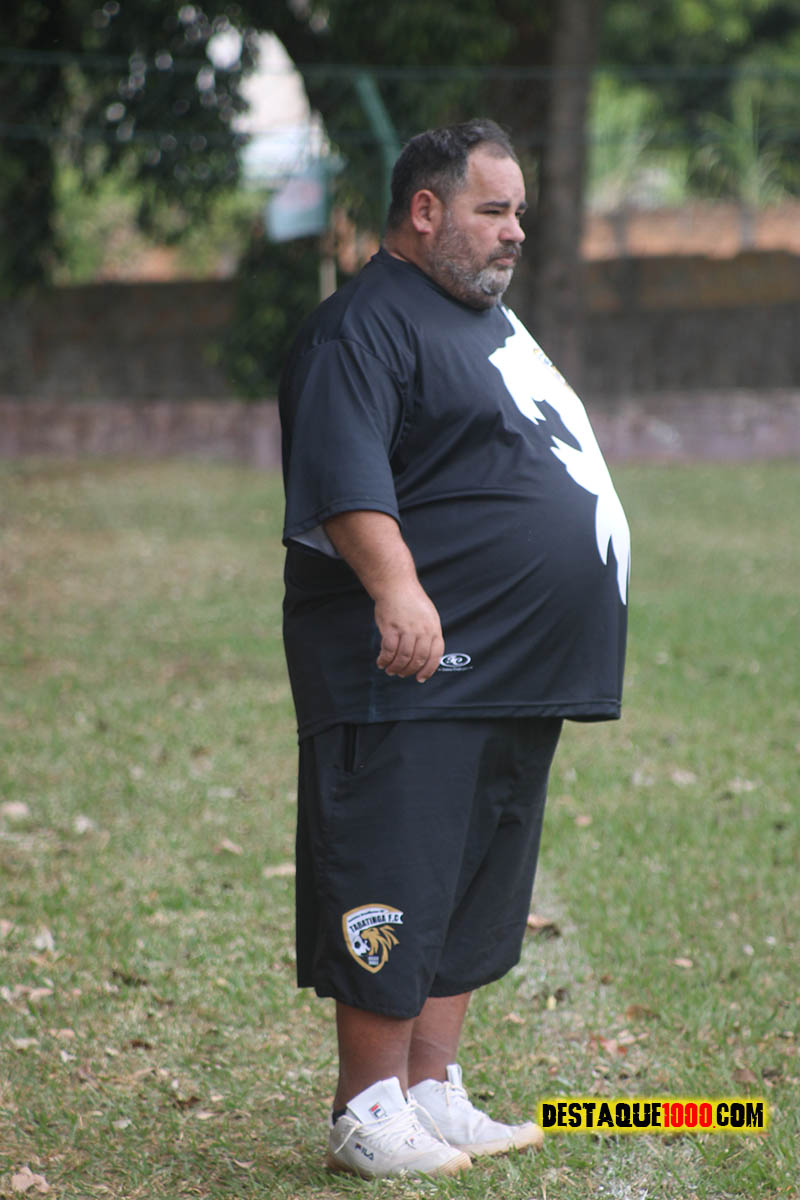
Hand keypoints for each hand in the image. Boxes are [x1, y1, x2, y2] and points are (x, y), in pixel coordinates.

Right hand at [322, 510, 443, 682]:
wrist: (396, 585)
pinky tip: (381, 662)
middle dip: (409, 671)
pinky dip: (385, 659)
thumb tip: (423, 656)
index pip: (435, 655)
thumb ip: (428, 635)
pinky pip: (389, 651)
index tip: (420, 678)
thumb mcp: (428, 616)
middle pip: (418, 659)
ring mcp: (407, 629)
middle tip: (401, 674)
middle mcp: (423, 630)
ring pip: (403, 658)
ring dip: (396, 667)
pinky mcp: (392, 628)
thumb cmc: (411, 601)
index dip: (428, 670)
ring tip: (390, 670)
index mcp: (434, 628)